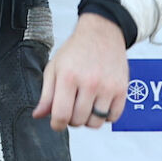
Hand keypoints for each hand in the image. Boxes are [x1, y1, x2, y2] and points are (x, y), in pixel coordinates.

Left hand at [33, 12, 128, 130]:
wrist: (101, 35)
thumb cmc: (76, 50)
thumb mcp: (54, 68)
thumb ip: (46, 94)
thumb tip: (39, 115)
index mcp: (68, 77)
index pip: (61, 114)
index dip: (56, 124)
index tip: (56, 124)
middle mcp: (90, 83)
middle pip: (79, 120)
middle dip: (71, 120)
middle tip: (70, 109)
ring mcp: (108, 87)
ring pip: (96, 122)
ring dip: (88, 120)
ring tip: (84, 107)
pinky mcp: (122, 90)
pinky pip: (113, 117)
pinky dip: (105, 117)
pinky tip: (98, 105)